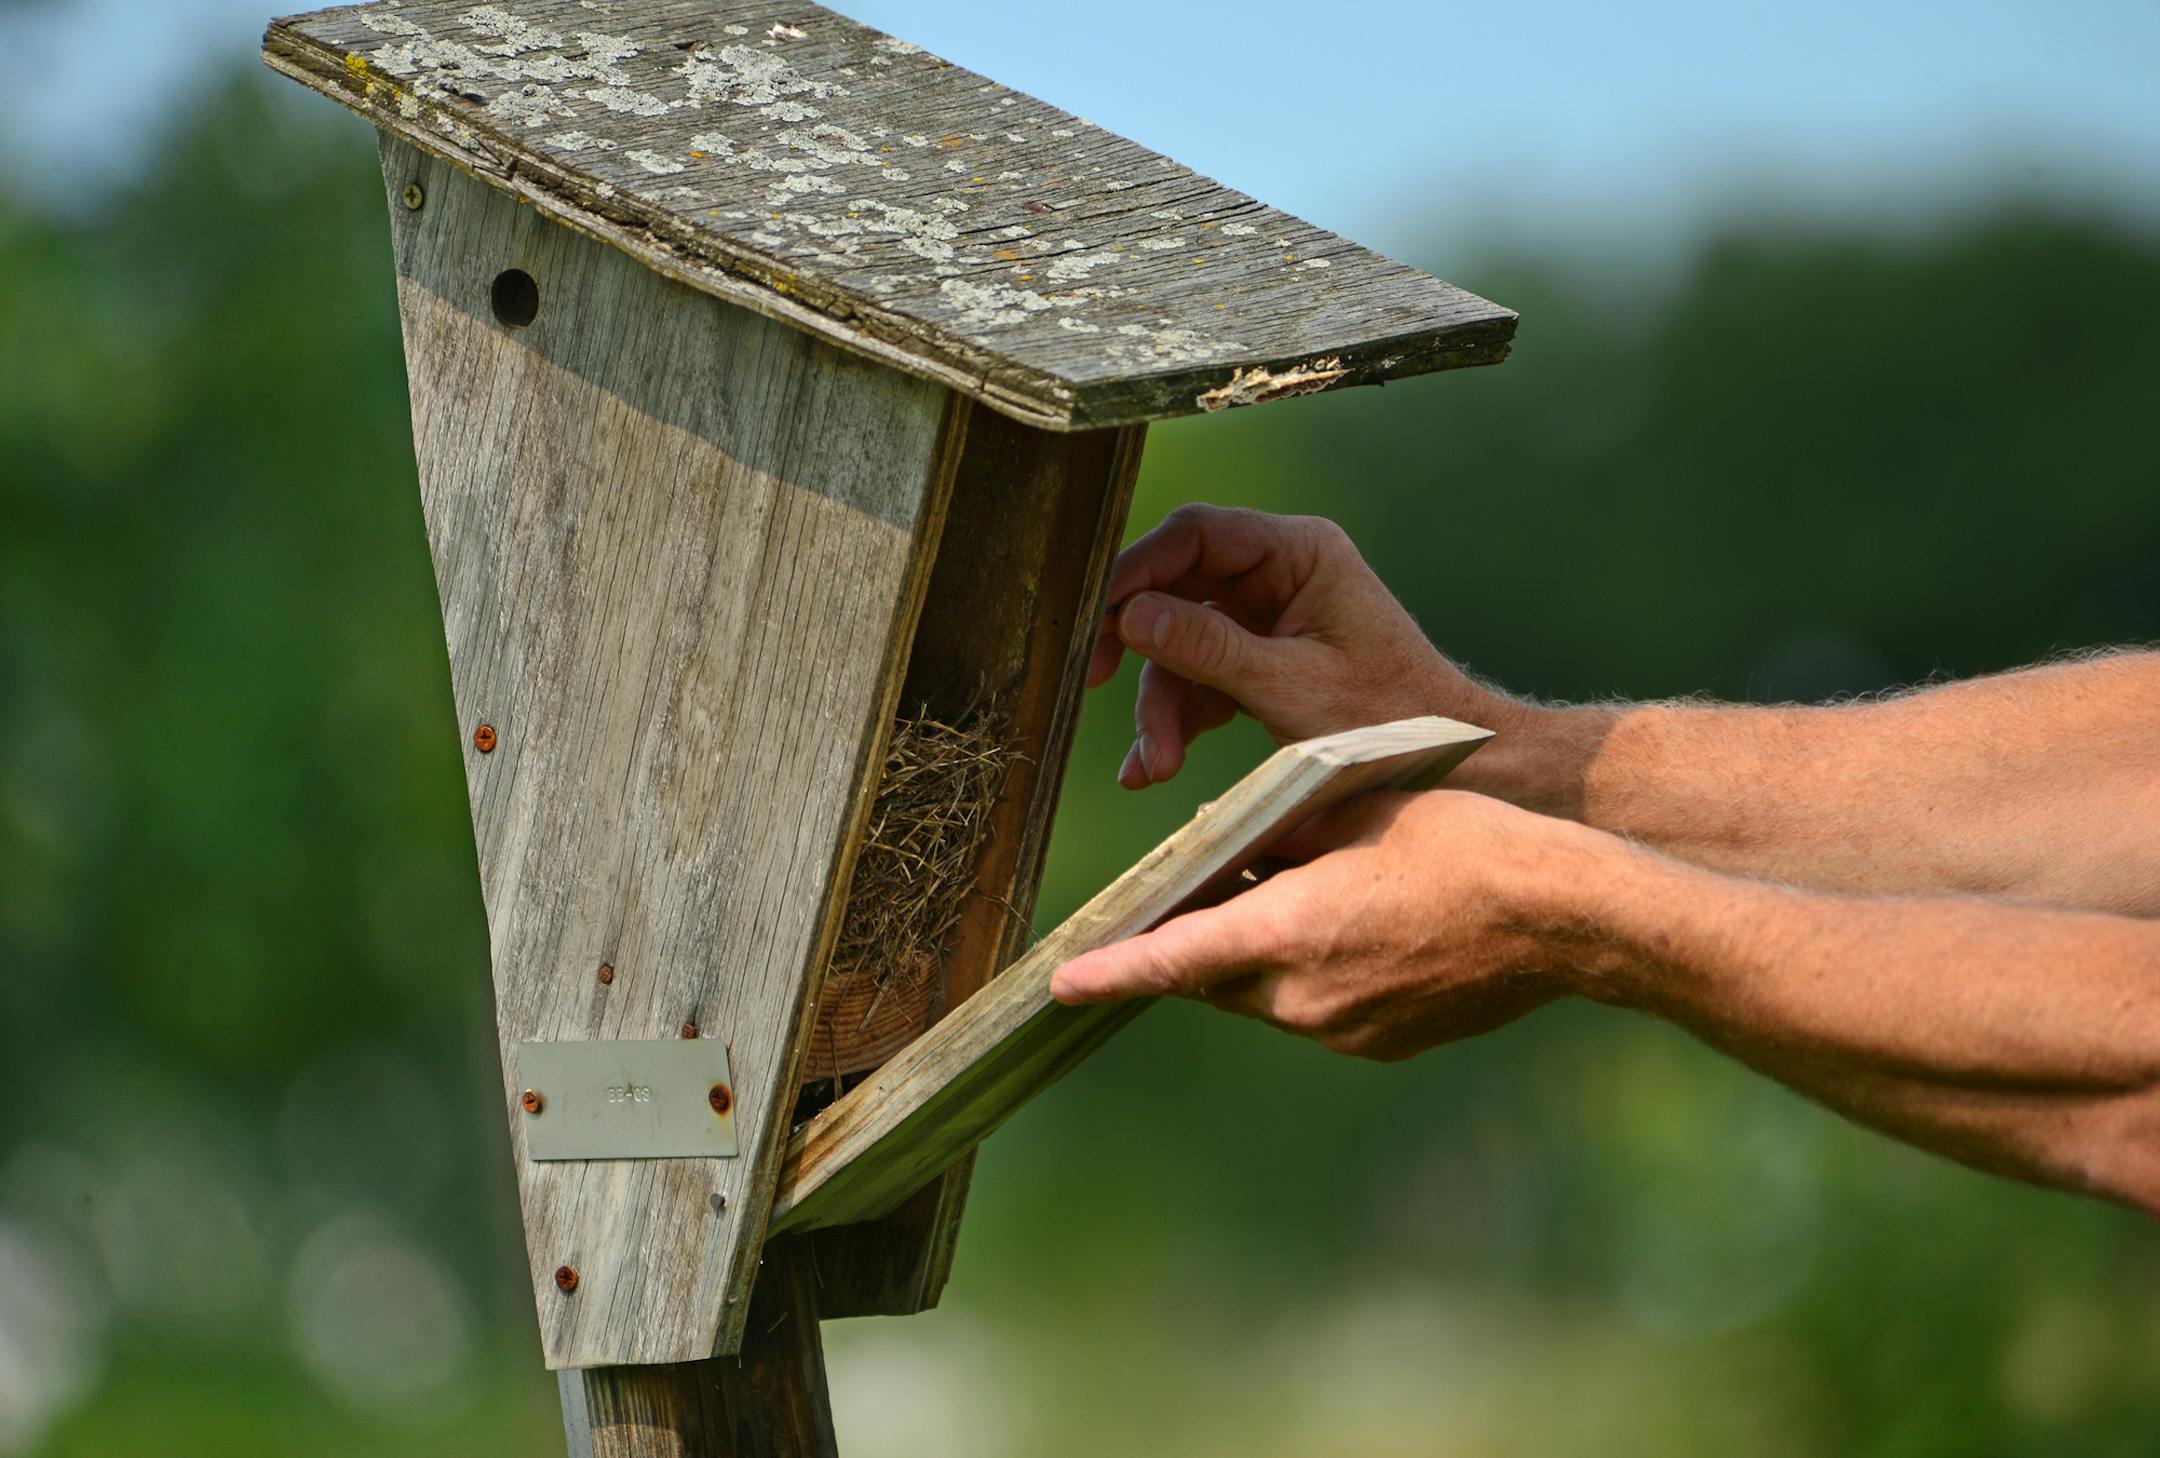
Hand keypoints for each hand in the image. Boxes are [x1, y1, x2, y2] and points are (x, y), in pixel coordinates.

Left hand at [1049, 790, 1582, 1060]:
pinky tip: (1345, 930)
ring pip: (1264, 994)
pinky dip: (1307, 974)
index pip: (1171, 961)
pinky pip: (1314, 1009)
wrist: (1563, 917)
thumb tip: (1231, 854)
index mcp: (1286, 931)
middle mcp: (1302, 997)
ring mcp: (1341, 1029)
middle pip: (1214, 977)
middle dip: (1196, 941)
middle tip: (1196, 894)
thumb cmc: (1462, 844)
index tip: (1062, 986)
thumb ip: (1275, 840)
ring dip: (1256, 954)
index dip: (1111, 973)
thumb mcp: (1352, 814)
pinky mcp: (1378, 1043)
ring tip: (1289, 895)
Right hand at [1088, 505, 1511, 788]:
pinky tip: (1154, 767)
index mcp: (1299, 552)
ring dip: (1162, 707)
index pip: (1196, 535)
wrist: (1450, 766)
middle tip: (1097, 682)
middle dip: (1143, 652)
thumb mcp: (1290, 689)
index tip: (1096, 615)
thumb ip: (1208, 649)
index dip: (1136, 569)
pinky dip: (1180, 721)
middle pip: (1177, 592)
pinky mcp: (1262, 660)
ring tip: (1155, 767)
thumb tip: (1129, 613)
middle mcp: (1280, 573)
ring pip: (1182, 645)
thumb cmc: (1391, 720)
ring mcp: (1268, 618)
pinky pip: (1201, 679)